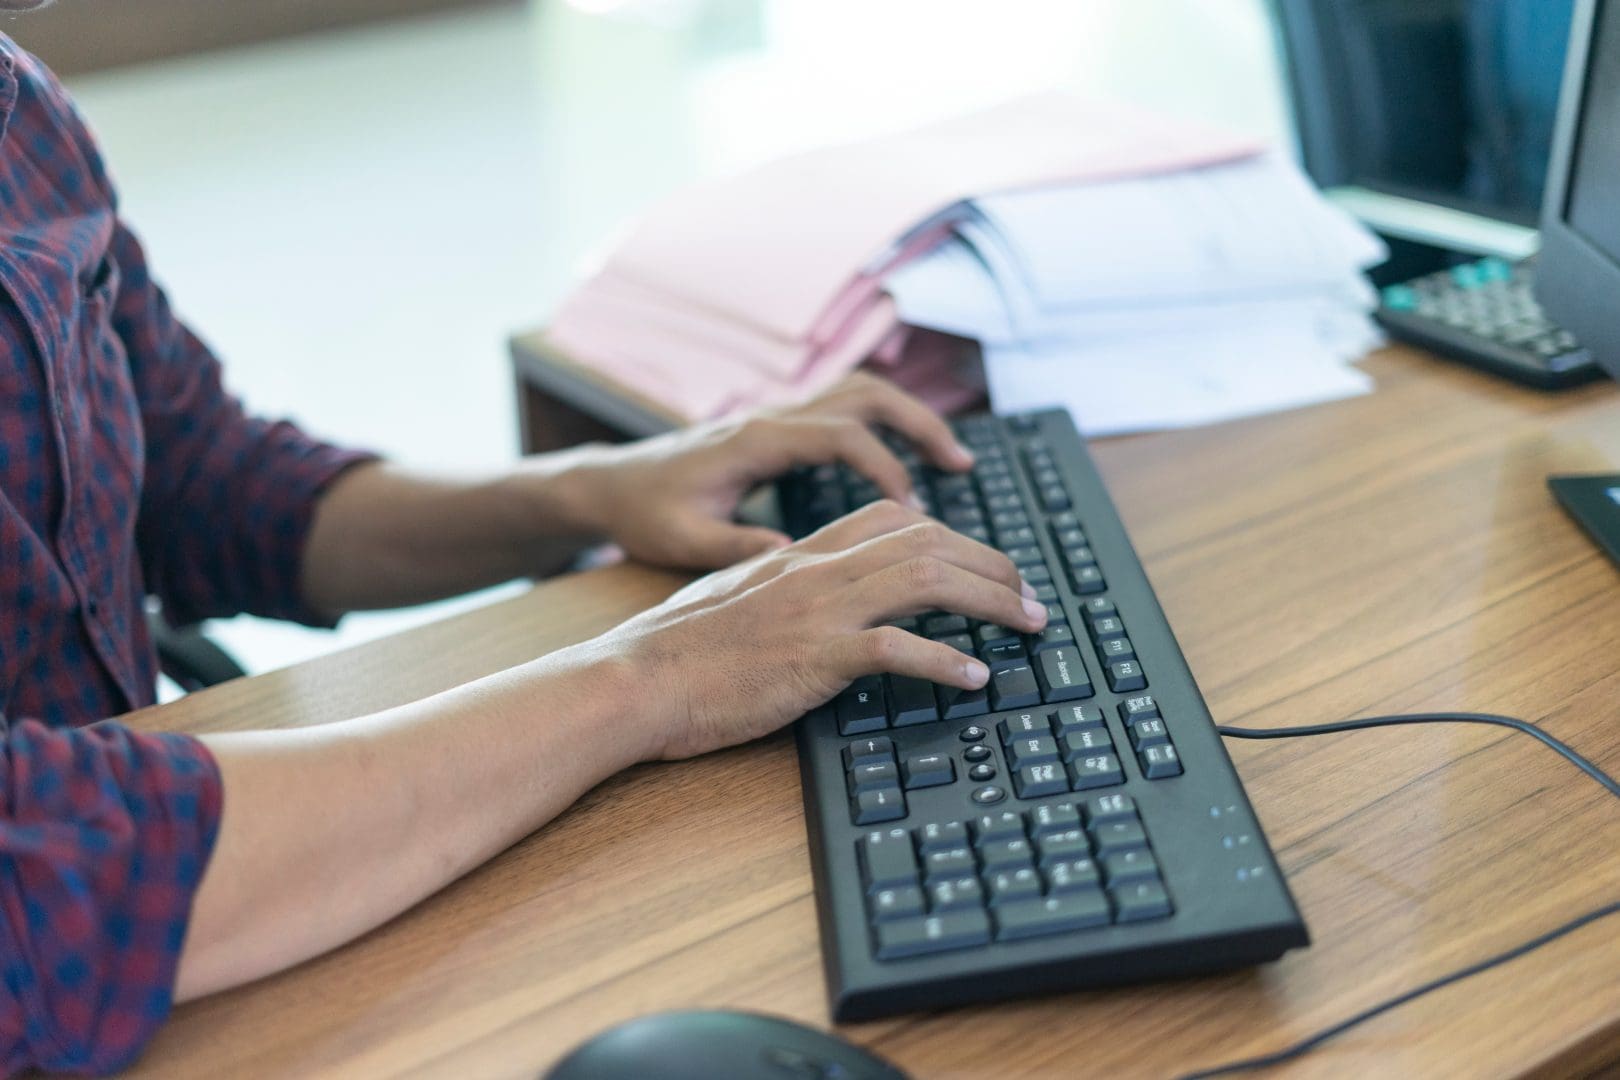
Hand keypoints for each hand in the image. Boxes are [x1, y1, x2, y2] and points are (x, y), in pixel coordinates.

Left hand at [563, 372, 975, 569]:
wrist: (608, 483)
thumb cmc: (642, 512)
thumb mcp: (681, 538)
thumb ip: (735, 548)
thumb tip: (792, 559)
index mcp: (755, 439)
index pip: (838, 434)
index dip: (882, 464)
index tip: (912, 506)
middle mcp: (773, 418)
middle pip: (864, 394)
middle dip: (919, 424)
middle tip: (961, 466)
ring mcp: (778, 419)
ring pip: (860, 395)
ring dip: (910, 421)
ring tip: (952, 463)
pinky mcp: (779, 431)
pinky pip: (846, 415)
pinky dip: (885, 433)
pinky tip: (907, 472)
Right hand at [593, 499, 1045, 761]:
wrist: (633, 679)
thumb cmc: (673, 652)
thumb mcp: (733, 600)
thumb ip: (780, 590)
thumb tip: (812, 607)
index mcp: (799, 556)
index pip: (891, 519)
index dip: (950, 534)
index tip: (982, 563)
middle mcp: (815, 570)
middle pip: (927, 541)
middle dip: (992, 565)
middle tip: (1031, 597)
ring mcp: (817, 610)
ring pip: (926, 581)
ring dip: (991, 602)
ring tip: (1029, 625)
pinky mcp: (813, 657)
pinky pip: (896, 649)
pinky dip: (944, 662)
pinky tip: (975, 678)